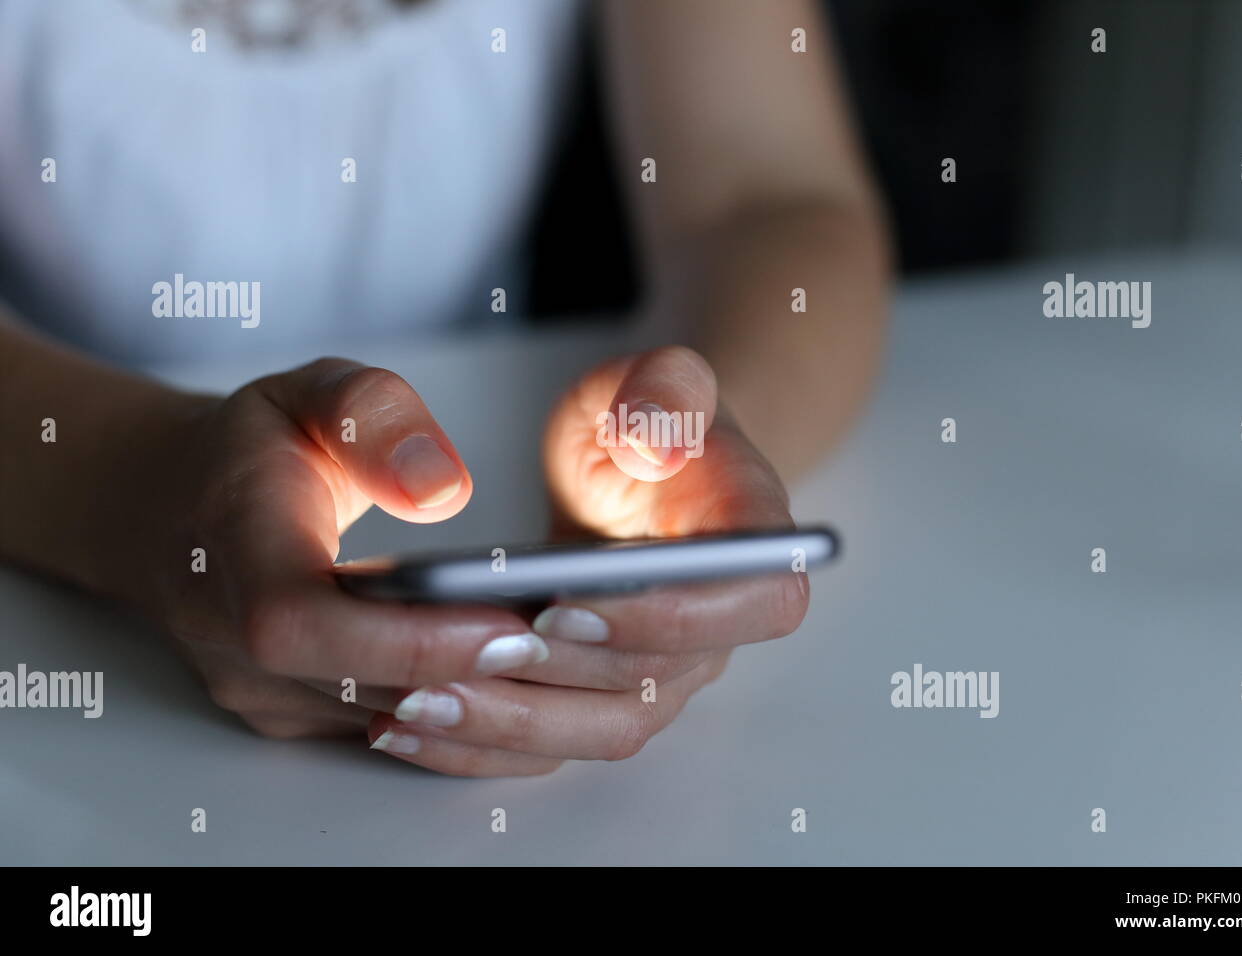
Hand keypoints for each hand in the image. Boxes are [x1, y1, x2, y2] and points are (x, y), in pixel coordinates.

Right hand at [134, 358, 564, 772]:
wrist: (181, 507)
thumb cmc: (258, 446)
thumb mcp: (312, 392)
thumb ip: (374, 419)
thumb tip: (441, 490)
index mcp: (234, 551)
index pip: (306, 627)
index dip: (410, 639)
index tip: (510, 622)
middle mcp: (237, 646)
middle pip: (367, 690)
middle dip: (481, 672)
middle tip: (583, 637)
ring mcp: (266, 693)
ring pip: (392, 724)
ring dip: (488, 698)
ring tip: (579, 652)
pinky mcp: (302, 716)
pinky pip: (395, 731)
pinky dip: (468, 707)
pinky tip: (535, 668)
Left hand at [368, 347, 809, 772]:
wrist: (638, 463)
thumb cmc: (649, 418)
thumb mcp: (658, 377)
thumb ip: (669, 388)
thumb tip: (659, 439)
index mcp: (754, 547)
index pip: (744, 606)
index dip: (663, 618)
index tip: (563, 602)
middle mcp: (719, 627)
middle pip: (651, 680)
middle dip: (552, 674)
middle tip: (460, 652)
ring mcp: (665, 673)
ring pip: (598, 727)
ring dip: (507, 723)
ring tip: (413, 700)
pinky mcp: (606, 698)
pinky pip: (555, 742)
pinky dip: (481, 745)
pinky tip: (404, 725)